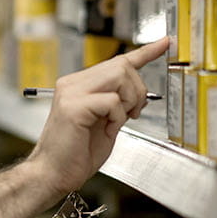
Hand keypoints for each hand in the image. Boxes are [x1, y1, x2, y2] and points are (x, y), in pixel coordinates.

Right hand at [27, 37, 168, 194]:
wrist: (52, 174)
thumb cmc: (75, 154)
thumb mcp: (104, 123)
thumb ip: (117, 105)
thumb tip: (138, 95)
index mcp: (79, 85)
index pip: (116, 61)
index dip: (145, 52)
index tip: (164, 43)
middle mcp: (73, 83)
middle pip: (121, 65)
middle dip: (137, 90)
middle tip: (132, 113)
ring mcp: (71, 93)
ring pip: (119, 76)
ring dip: (128, 101)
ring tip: (117, 122)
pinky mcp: (74, 107)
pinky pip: (111, 101)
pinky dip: (117, 118)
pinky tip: (107, 130)